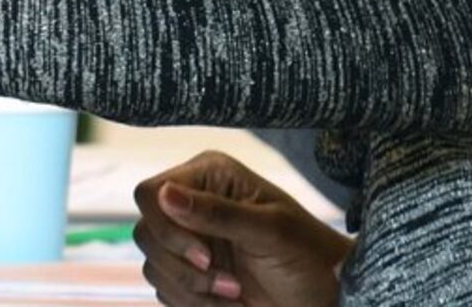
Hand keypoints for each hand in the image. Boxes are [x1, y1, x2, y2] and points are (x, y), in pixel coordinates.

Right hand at [132, 152, 351, 304]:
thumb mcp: (270, 231)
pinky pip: (164, 290)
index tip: (204, 258)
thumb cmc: (309, 257)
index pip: (151, 194)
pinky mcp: (189, 272)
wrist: (325, 297)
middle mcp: (192, 202)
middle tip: (232, 286)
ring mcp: (188, 238)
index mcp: (209, 177)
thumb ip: (218, 212)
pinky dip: (191, 303)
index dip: (168, 229)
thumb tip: (164, 194)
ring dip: (191, 291)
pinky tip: (229, 304)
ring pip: (153, 265)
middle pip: (146, 232)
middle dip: (184, 269)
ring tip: (236, 296)